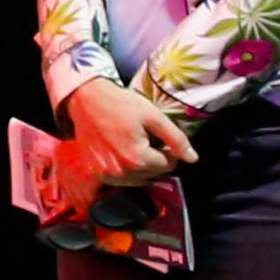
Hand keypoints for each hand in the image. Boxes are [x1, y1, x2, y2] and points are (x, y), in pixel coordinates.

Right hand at [62, 77, 197, 184]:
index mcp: (138, 160)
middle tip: (144, 136)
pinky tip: (120, 149)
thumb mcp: (154, 116)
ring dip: (140, 164)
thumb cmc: (121, 104)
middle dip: (154, 157)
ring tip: (131, 142)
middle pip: (153, 174)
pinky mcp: (96, 173)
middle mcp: (121, 173)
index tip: (158, 134)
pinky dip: (125, 168)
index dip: (168, 149)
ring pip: (138, 178)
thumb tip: (193, 159)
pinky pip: (120, 178)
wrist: (86, 100)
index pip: (168, 165)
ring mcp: (107, 175)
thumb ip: (176, 139)